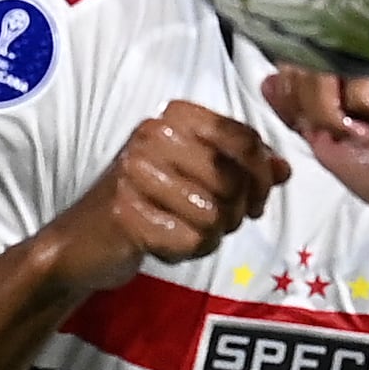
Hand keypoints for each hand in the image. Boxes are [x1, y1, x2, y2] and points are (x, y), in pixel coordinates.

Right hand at [49, 101, 286, 293]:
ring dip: (212, 235)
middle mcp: (153, 136)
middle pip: (234, 179)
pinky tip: (169, 245)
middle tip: (222, 223)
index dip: (262, 174)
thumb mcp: (196, 176)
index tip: (258, 199)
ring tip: (189, 232)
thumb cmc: (147, 204)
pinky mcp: (127, 213)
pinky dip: (189, 251)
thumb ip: (242, 168)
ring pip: (215, 214)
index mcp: (173, 118)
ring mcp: (136, 173)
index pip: (242, 138)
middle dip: (237, 211)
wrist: (83, 241)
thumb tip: (284, 169)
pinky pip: (190, 239)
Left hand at [262, 63, 368, 227]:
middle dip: (311, 105)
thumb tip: (267, 79)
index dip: (292, 93)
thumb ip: (298, 113)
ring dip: (334, 107)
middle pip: (302, 57)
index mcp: (339, 81)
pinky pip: (356, 65)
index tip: (316, 126)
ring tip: (365, 130)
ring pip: (323, 60)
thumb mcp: (327, 147)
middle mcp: (357, 62)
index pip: (293, 61)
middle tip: (342, 133)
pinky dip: (363, 100)